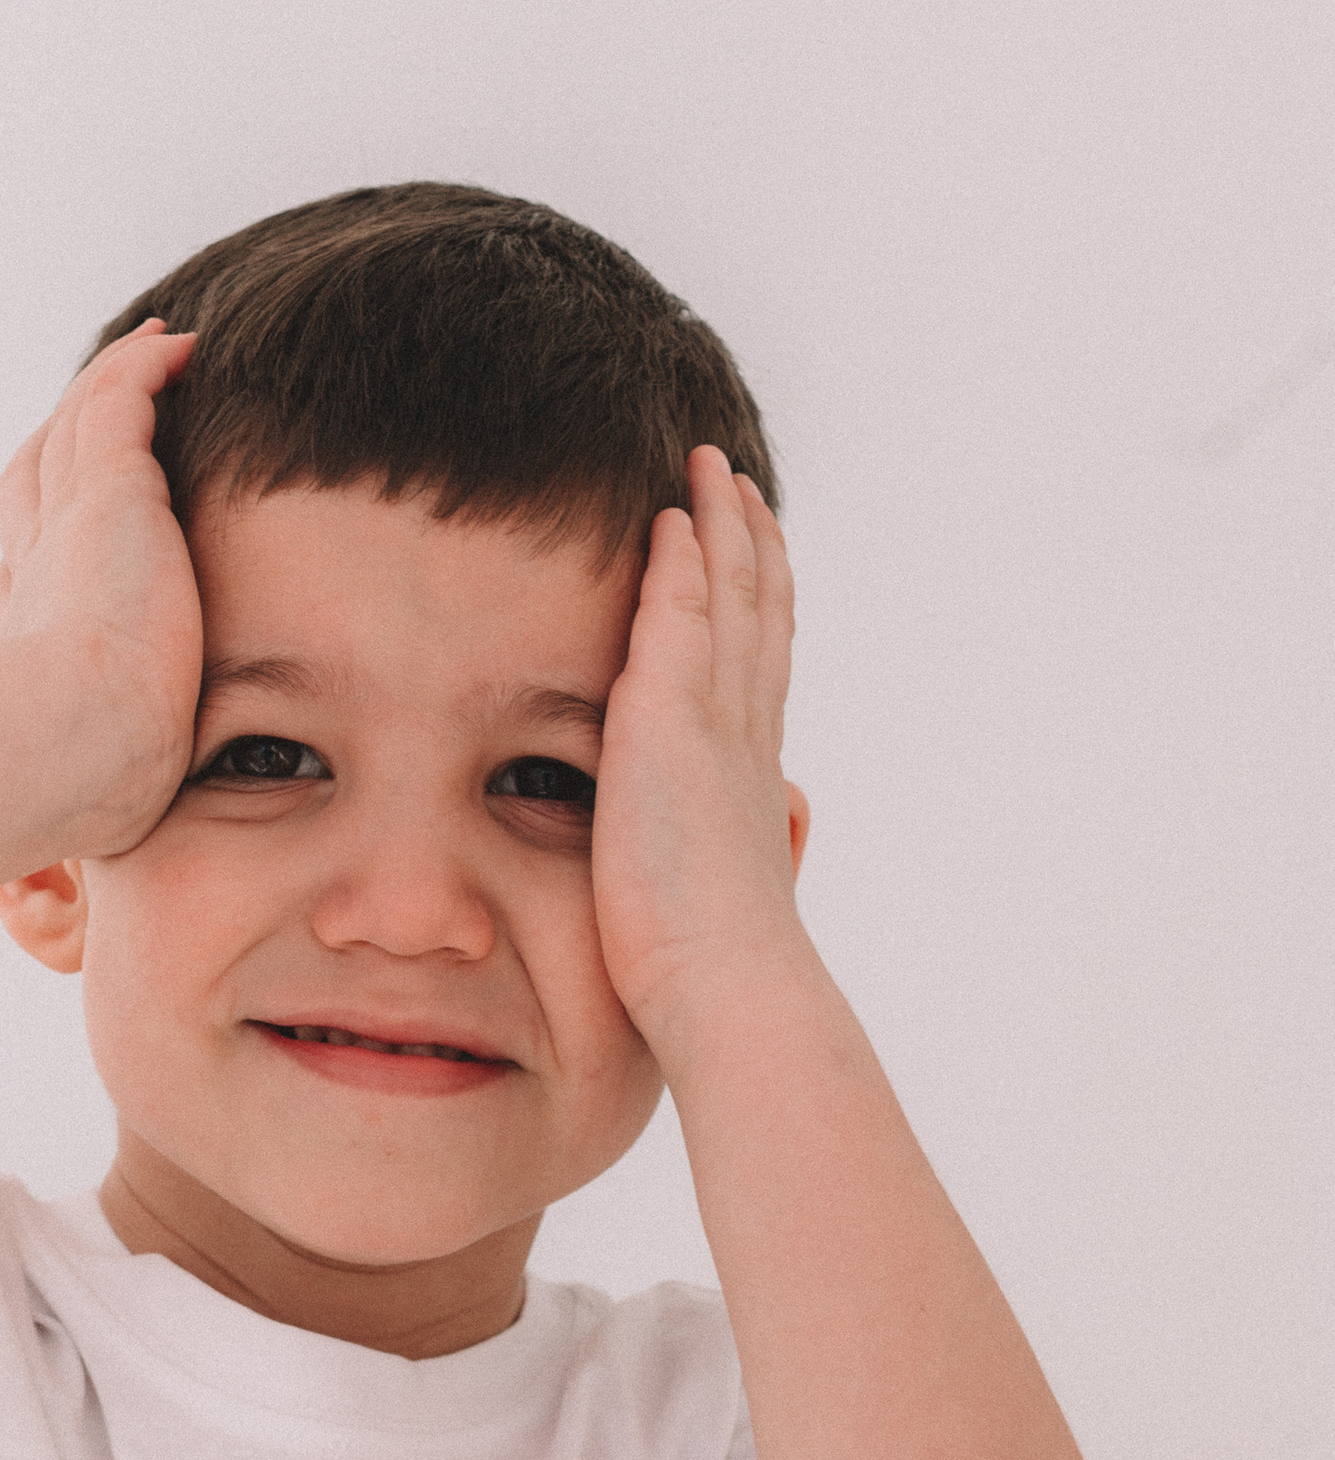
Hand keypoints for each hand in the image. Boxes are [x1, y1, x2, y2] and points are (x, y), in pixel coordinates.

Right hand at [0, 320, 201, 854]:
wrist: (76, 750)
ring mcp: (67, 527)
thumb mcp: (100, 789)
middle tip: (102, 414)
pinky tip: (176, 348)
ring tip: (153, 353)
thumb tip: (87, 871)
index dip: (41, 536)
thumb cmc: (85, 791)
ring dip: (108, 389)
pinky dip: (140, 371)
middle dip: (64, 445)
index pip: (27, 565)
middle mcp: (37, 570)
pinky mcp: (107, 493)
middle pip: (37, 482)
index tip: (65, 526)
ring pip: (76, 434)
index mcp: (31, 635)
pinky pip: (118, 406)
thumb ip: (109, 790)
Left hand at [591, 446, 811, 1058]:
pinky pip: (679, 620)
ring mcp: (716, 726)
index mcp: (753, 775)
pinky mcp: (672, 725)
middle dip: (750, 542)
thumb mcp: (737, 889)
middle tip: (738, 481)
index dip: (762, 603)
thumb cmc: (717, 971)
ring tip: (709, 468)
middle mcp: (748, 738)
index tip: (756, 552)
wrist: (731, 991)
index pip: (761, 668)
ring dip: (719, 528)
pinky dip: (679, 564)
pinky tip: (669, 517)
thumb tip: (790, 824)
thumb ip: (756, 841)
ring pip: (728, 599)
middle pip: (760, 613)